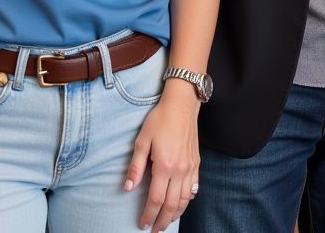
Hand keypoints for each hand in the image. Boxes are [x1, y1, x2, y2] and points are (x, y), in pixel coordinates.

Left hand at [125, 82, 200, 231]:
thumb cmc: (160, 119)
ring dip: (175, 214)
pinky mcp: (196, 162)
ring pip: (185, 200)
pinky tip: (182, 203)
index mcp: (164, 166)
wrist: (182, 104)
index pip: (155, 200)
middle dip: (162, 221)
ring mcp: (190, 167)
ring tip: (167, 221)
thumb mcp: (142, 141)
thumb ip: (135, 167)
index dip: (148, 215)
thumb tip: (128, 189)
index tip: (142, 224)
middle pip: (171, 205)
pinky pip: (194, 188)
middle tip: (155, 230)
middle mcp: (180, 170)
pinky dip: (188, 199)